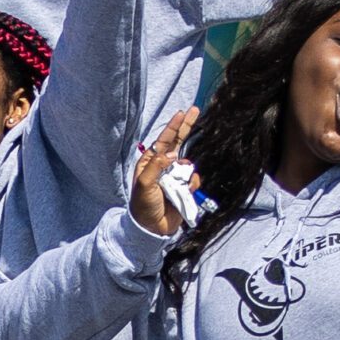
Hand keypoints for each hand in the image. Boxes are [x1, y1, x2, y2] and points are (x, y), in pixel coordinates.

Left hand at [130, 104, 200, 236]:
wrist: (152, 229)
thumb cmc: (142, 206)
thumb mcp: (144, 184)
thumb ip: (157, 167)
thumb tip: (172, 154)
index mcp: (150, 162)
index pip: (164, 140)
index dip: (174, 126)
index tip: (183, 113)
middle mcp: (163, 166)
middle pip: (178, 142)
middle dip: (187, 127)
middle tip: (196, 110)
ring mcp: (174, 177)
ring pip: (188, 165)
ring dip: (185, 173)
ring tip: (175, 188)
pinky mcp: (183, 188)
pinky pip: (193, 180)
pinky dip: (191, 185)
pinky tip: (184, 193)